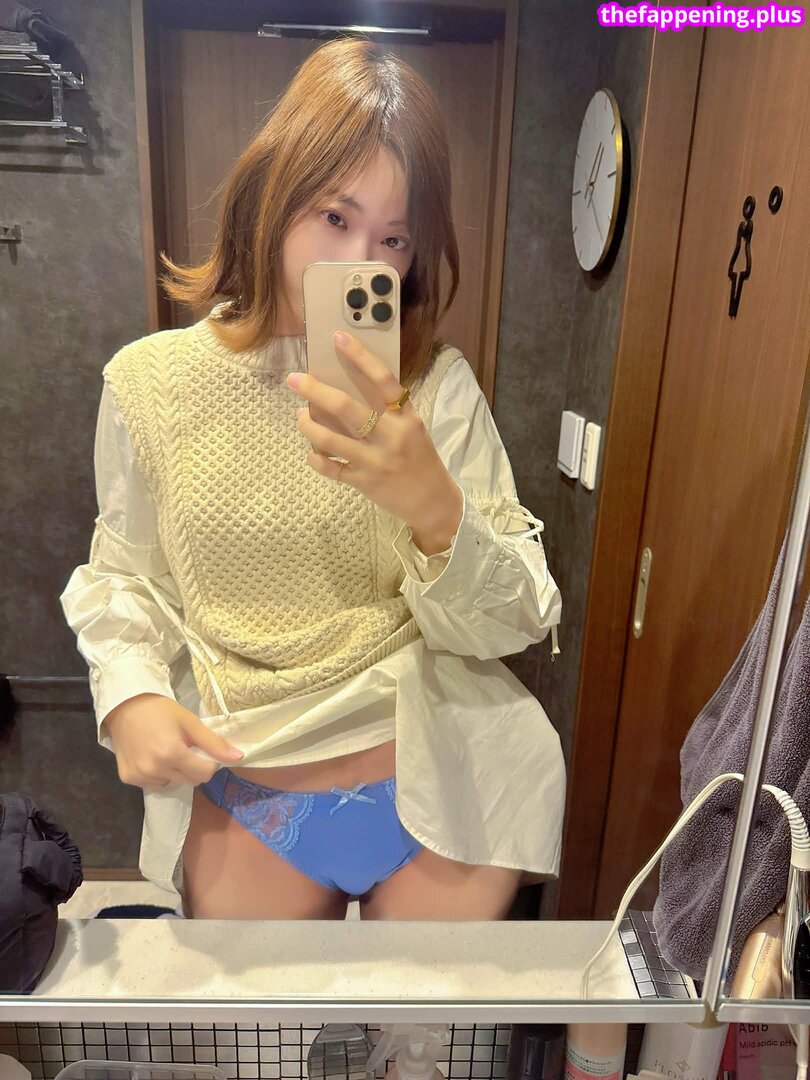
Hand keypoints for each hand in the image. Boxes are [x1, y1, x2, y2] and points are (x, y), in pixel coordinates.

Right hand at [103, 693, 243, 790]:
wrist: (124, 707)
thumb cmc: (159, 710)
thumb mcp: (190, 722)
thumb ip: (213, 742)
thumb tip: (238, 757)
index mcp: (172, 753)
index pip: (205, 773)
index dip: (209, 762)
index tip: (203, 749)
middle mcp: (155, 769)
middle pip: (190, 781)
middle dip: (193, 767)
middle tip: (184, 748)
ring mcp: (140, 776)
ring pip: (172, 783)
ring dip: (176, 772)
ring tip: (166, 751)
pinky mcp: (128, 778)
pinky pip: (154, 784)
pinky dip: (158, 774)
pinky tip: (152, 757)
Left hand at [286, 330, 462, 548]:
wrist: (434, 502)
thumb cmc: (420, 459)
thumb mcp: (412, 428)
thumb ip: (388, 411)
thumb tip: (347, 387)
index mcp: (406, 417)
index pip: (383, 379)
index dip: (360, 356)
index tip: (338, 338)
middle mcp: (391, 436)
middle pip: (347, 408)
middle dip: (315, 390)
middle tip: (294, 379)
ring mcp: (376, 461)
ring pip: (331, 440)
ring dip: (308, 425)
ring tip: (300, 416)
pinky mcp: (364, 482)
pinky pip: (331, 468)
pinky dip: (316, 459)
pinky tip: (312, 452)